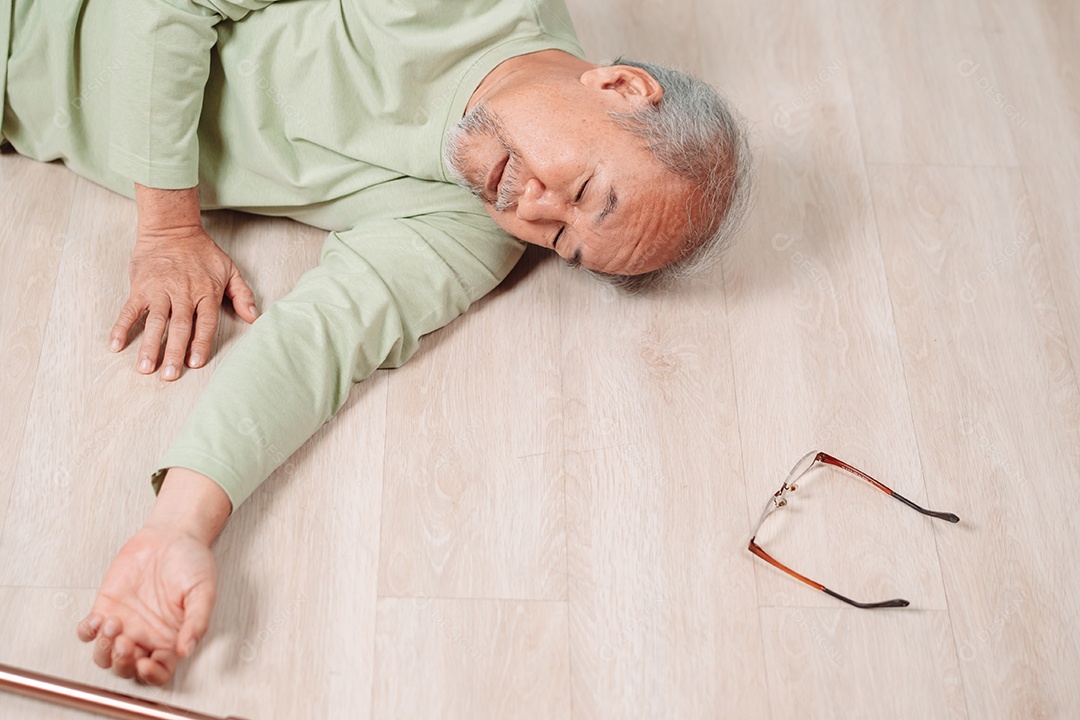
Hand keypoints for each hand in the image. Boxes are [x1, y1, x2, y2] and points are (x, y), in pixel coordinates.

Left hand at [77, 525, 216, 684]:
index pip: (159, 672)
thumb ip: (197, 621)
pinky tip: (98, 619)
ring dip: (104, 649)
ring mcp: (125, 624)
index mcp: (171, 638)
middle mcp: (146, 636)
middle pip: (127, 669)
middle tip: (126, 643)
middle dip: (122, 663)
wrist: (172, 535)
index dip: (151, 676)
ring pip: (104, 656)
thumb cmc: (192, 562)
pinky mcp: (107, 607)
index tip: (145, 664)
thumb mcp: (203, 591)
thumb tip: (187, 650)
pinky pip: (88, 631)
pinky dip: (88, 631)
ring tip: (114, 624)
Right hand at [110, 226, 258, 380]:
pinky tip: (116, 345)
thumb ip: (242, 295)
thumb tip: (255, 317)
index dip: (200, 343)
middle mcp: (183, 293)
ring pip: (155, 322)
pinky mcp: (140, 286)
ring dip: (149, 345)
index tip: (195, 362)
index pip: (204, 323)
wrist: (172, 229)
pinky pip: (130, 309)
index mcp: (206, 292)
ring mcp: (160, 290)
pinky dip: (121, 327)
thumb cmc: (202, 252)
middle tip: (169, 375)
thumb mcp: (230, 270)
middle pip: (180, 327)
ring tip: (145, 367)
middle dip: (174, 352)